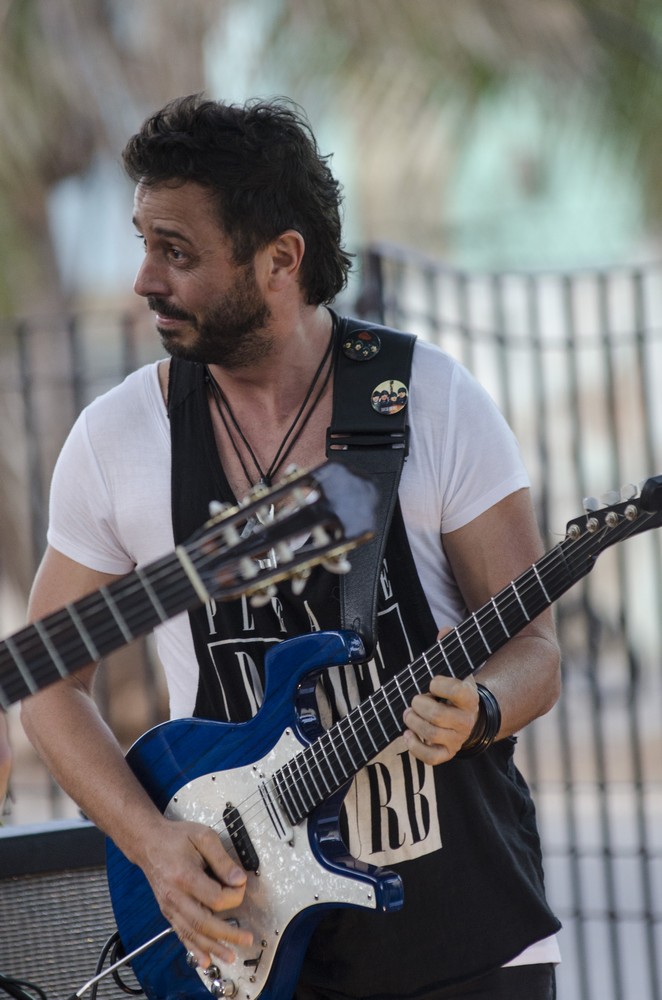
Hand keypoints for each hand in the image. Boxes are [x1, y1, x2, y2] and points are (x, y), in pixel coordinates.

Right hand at [140, 817, 252, 969]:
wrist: (148, 842)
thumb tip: (239, 879)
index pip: (215, 898)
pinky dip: (193, 949)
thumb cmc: (176, 837)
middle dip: (228, 934)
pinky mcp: (168, 912)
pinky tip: (204, 961)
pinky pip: (181, 934)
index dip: (233, 895)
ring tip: (230, 957)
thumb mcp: (203, 837)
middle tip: (247, 939)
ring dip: (213, 947)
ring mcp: (170, 907)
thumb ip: (222, 859)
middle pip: (204, 923)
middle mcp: (175, 896)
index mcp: (185, 876)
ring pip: (193, 933)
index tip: (242, 885)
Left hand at [402, 628, 479, 763]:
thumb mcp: (456, 670)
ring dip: (413, 723)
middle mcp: (465, 719)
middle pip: (438, 715)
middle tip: (414, 699)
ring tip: (408, 714)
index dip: (441, 685)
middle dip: (419, 705)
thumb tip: (444, 630)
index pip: (458, 691)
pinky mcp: (448, 753)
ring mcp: (457, 738)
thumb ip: (449, 649)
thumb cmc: (455, 692)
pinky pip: (431, 758)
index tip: (431, 681)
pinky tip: (407, 735)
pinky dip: (415, 747)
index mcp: (469, 696)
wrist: (470, 719)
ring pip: (432, 735)